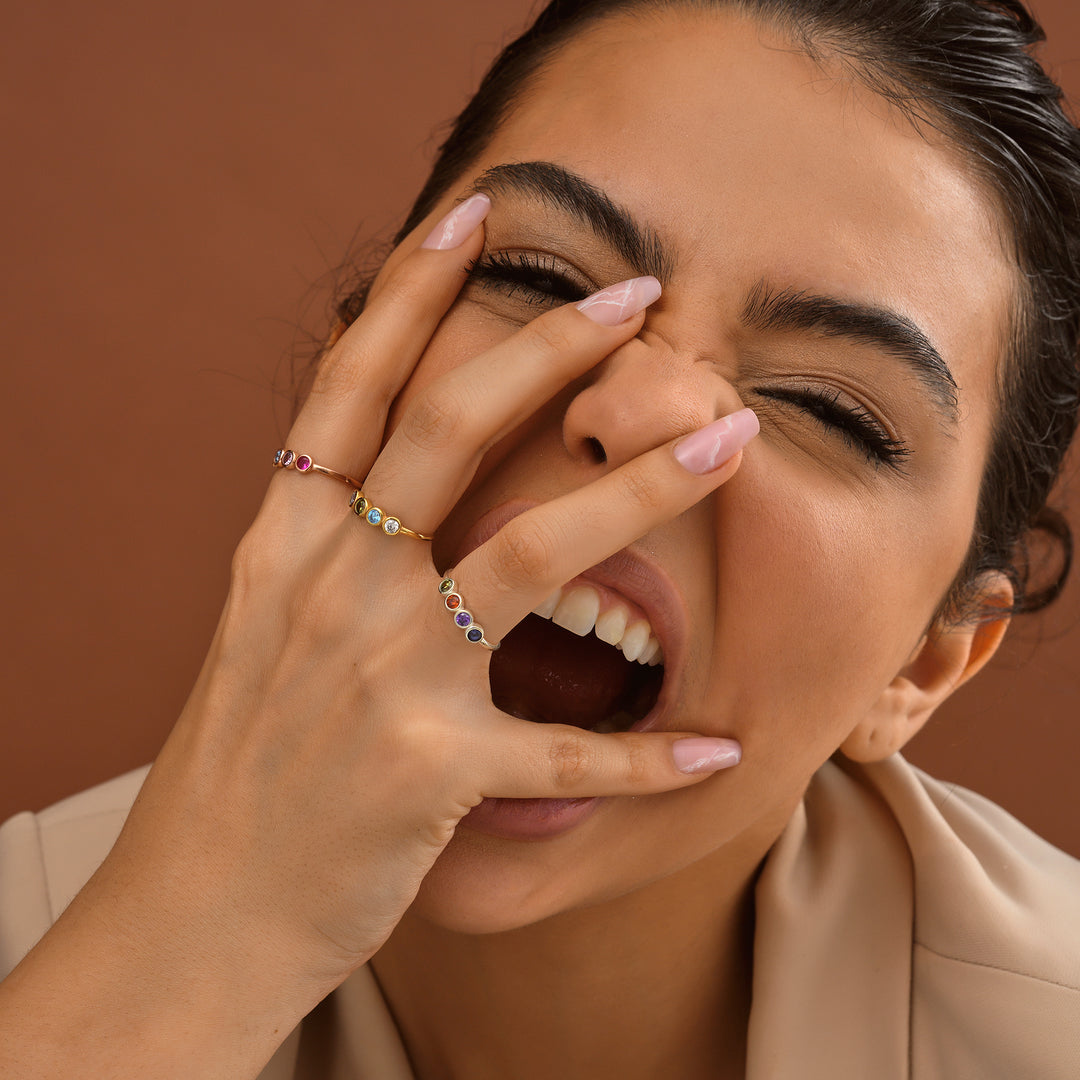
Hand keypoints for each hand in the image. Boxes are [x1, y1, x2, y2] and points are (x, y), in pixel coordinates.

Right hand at [0, 193, 754, 1075]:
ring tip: (724, 441)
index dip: (409, 291)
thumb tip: (391, 480)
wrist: (195, 906)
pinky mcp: (429, 772)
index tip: (477, 215)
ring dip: (638, 493)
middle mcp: (332, 587)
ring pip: (530, 552)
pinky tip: (719, 748)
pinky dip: (644, 755)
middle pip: (447, 428)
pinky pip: (563, 756)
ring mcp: (381, 675)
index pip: (348, 386)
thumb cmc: (241, 763)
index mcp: (286, 543)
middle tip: (638, 296)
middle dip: (549, 348)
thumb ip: (323, 544)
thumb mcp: (262, 625)